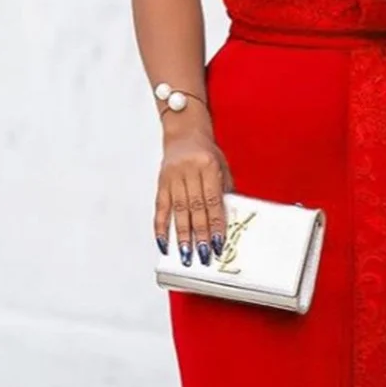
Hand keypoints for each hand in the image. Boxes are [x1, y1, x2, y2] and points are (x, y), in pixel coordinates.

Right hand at [154, 128, 234, 266]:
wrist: (184, 131)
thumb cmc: (206, 151)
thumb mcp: (222, 166)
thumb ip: (224, 191)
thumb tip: (225, 222)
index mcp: (208, 166)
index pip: (213, 201)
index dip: (215, 224)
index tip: (217, 244)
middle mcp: (189, 170)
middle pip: (195, 208)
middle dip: (199, 234)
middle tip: (202, 255)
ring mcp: (173, 176)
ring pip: (177, 210)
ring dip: (181, 235)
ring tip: (185, 254)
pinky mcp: (161, 181)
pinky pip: (160, 206)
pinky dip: (160, 226)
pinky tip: (164, 242)